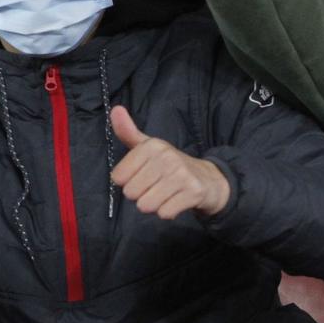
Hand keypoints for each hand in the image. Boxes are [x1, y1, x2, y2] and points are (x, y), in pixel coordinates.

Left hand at [109, 106, 230, 218]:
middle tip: (155, 186)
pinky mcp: (193, 192)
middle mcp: (166, 157)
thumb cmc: (169, 164)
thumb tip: (115, 109)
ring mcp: (181, 174)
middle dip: (140, 195)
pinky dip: (167, 212)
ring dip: (153, 205)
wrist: (208, 179)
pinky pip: (165, 213)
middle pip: (131, 193)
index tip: (141, 175)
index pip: (118, 177)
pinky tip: (175, 201)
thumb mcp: (148, 146)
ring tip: (164, 194)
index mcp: (151, 146)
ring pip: (146, 205)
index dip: (127, 181)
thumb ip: (128, 132)